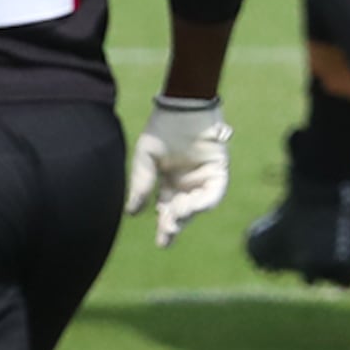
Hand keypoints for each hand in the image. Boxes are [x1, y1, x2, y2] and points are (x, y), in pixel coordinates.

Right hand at [124, 96, 231, 246]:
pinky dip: (203, 203)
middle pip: (182, 211)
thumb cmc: (162, 127)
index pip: (167, 209)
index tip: (161, 243)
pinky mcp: (218, 169)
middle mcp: (187, 182)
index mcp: (169, 181)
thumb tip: (132, 214)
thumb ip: (141, 184)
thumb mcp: (145, 158)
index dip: (165, 225)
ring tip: (175, 219)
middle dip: (175, 226)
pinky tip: (189, 206)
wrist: (183, 105)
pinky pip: (214, 193)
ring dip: (187, 215)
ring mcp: (203, 177)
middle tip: (166, 238)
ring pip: (198, 205)